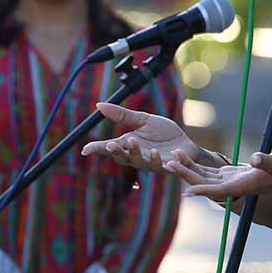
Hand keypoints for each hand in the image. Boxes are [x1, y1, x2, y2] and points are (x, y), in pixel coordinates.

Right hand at [80, 102, 197, 172]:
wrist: (185, 143)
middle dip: (118, 152)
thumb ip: (123, 115)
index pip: (110, 148)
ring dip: (140, 154)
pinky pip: (166, 167)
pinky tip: (171, 157)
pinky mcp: (169, 167)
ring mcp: (153, 163)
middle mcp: (139, 157)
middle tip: (112, 144)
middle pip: (124, 158)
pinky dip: (167, 163)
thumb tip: (99, 105)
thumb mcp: (143, 120)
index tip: (85, 150)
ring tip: (140, 143)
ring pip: (143, 163)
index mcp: (130, 145)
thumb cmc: (163, 133)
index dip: (98, 149)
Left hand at [164, 149, 271, 200]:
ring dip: (189, 168)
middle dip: (186, 174)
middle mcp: (233, 186)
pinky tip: (188, 158)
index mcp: (242, 186)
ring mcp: (231, 181)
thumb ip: (267, 161)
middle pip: (204, 183)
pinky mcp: (231, 175)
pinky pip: (210, 172)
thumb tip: (256, 159)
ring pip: (204, 177)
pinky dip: (198, 166)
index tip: (185, 192)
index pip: (218, 191)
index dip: (202, 191)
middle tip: (168, 163)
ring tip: (174, 156)